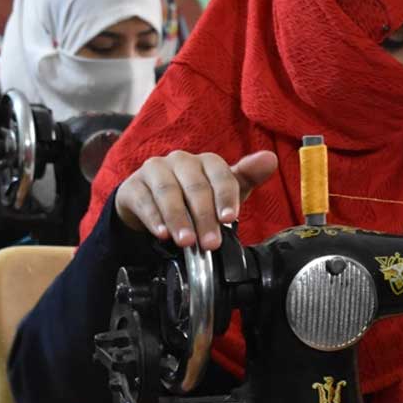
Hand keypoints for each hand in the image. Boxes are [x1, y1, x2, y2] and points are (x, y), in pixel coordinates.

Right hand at [114, 150, 278, 249]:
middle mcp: (180, 161)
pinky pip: (144, 200)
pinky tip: (161, 233)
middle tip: (210, 243)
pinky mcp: (133, 186)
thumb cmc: (193, 198)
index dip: (226, 196)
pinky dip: (154, 218)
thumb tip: (270, 159)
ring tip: (186, 241)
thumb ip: (247, 178)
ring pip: (168, 192)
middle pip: (195, 186)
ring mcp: (154, 171)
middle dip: (204, 217)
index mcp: (206, 162)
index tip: (230, 218)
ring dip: (178, 219)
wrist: (151, 205)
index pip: (220, 174)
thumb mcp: (223, 192)